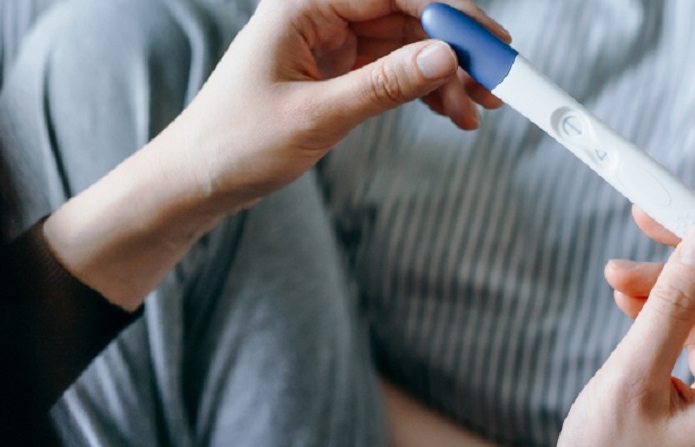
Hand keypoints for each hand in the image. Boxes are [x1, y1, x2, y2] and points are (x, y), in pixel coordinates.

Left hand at [43, 0, 507, 310]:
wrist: (197, 181)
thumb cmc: (235, 143)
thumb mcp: (316, 116)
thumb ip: (384, 84)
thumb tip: (445, 57)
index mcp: (304, 4)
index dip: (449, 13)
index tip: (489, 44)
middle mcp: (321, 13)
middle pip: (409, 15)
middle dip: (456, 49)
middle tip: (497, 82)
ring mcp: (332, 41)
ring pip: (409, 44)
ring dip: (447, 75)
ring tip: (478, 109)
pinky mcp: (339, 70)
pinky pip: (396, 69)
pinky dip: (426, 90)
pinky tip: (452, 112)